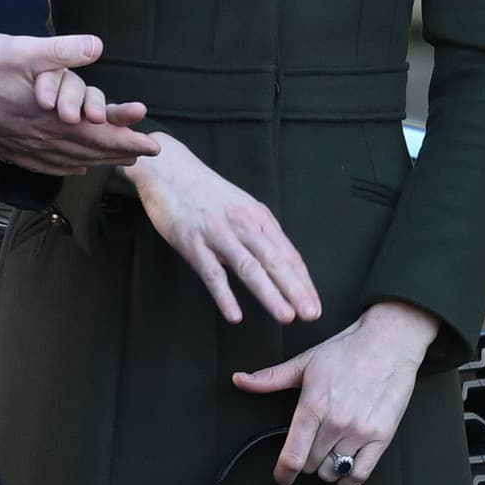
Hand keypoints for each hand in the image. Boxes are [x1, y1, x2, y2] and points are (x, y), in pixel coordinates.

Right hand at [0, 14, 159, 173]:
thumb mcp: (21, 49)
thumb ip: (61, 51)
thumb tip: (96, 46)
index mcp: (48, 117)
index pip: (97, 134)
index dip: (127, 138)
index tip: (153, 145)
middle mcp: (38, 138)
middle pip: (87, 151)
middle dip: (118, 152)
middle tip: (146, 154)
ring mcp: (21, 146)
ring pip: (67, 160)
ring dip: (95, 160)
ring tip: (116, 161)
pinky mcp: (6, 148)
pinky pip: (43, 165)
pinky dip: (64, 167)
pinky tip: (71, 168)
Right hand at [123, 137, 319, 324]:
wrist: (169, 169)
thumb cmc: (206, 192)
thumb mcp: (240, 207)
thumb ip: (258, 234)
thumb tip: (276, 264)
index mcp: (258, 217)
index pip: (287, 254)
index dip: (303, 282)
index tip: (315, 306)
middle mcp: (243, 224)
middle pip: (274, 260)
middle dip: (295, 289)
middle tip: (311, 314)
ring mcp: (217, 233)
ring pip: (248, 266)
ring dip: (269, 293)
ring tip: (285, 315)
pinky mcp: (192, 241)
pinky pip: (211, 271)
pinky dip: (224, 294)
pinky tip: (234, 315)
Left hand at [232, 299, 439, 484]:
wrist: (388, 343)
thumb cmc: (347, 350)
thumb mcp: (304, 362)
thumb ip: (271, 378)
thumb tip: (240, 380)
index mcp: (313, 405)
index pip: (293, 454)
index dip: (283, 472)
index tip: (281, 476)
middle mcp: (336, 422)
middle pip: (311, 465)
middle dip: (305, 461)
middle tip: (307, 449)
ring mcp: (360, 432)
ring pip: (334, 471)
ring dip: (326, 468)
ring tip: (326, 454)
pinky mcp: (382, 437)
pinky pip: (362, 474)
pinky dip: (350, 478)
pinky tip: (346, 469)